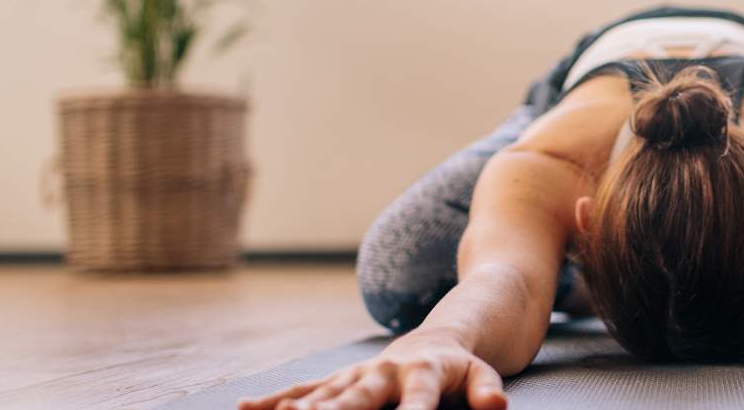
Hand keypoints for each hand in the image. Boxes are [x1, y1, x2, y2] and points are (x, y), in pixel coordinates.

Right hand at [237, 332, 506, 409]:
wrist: (436, 341)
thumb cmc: (461, 369)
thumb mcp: (483, 375)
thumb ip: (488, 390)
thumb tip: (497, 405)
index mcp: (422, 374)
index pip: (418, 402)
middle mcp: (383, 374)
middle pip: (358, 398)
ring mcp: (356, 377)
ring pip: (323, 395)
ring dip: (300, 409)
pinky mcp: (338, 382)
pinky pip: (303, 390)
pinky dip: (275, 400)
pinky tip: (246, 409)